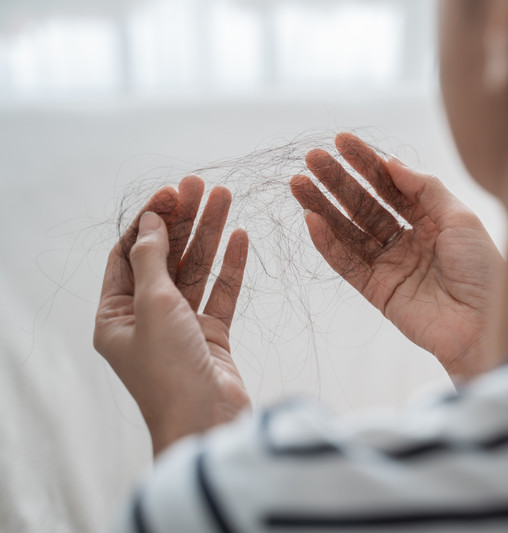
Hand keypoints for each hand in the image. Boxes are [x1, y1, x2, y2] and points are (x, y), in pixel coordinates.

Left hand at [94, 176, 249, 455]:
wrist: (206, 422)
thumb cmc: (169, 369)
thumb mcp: (153, 306)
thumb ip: (153, 259)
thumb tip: (149, 221)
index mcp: (116, 316)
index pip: (129, 255)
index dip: (148, 221)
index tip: (171, 193)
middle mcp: (146, 318)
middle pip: (165, 258)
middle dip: (183, 221)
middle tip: (202, 185)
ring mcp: (181, 327)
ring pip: (196, 271)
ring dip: (210, 235)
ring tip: (226, 198)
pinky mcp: (212, 336)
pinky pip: (221, 293)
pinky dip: (231, 266)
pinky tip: (240, 237)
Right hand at [291, 133, 503, 377]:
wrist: (486, 324)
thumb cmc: (483, 270)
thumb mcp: (461, 218)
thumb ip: (425, 189)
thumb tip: (391, 163)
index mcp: (431, 221)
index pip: (391, 186)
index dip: (367, 163)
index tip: (341, 141)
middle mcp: (409, 241)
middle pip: (366, 205)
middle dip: (339, 181)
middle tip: (312, 158)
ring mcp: (392, 266)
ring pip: (350, 232)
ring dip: (324, 208)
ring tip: (298, 184)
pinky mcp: (378, 292)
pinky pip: (348, 264)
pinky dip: (328, 244)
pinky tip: (311, 220)